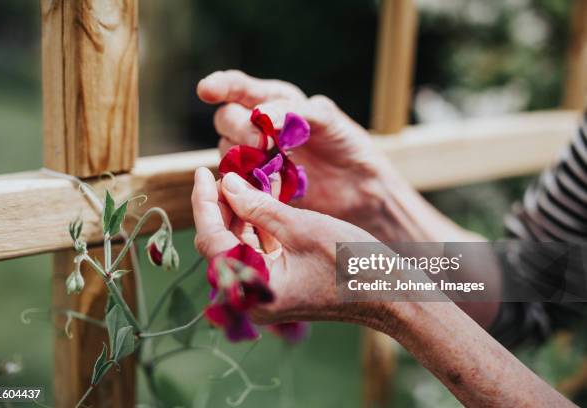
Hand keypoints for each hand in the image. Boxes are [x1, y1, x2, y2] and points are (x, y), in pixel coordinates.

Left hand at [191, 167, 398, 327]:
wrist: (387, 292)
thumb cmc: (349, 261)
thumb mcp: (300, 227)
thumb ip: (258, 206)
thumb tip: (225, 182)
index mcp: (254, 289)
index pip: (211, 240)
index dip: (204, 203)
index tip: (202, 172)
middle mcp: (251, 296)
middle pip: (219, 243)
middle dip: (220, 206)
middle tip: (227, 172)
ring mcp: (264, 291)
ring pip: (235, 244)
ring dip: (238, 213)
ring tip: (244, 181)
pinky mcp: (277, 283)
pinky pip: (254, 250)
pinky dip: (254, 225)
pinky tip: (259, 199)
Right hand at [197, 70, 398, 225]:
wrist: (359, 187)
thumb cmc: (346, 145)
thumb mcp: (327, 119)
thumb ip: (293, 111)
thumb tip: (260, 113)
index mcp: (276, 100)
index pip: (238, 87)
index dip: (220, 85)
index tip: (206, 90)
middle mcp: (260, 125)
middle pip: (226, 119)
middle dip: (240, 129)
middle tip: (264, 144)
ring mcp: (256, 155)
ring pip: (227, 150)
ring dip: (245, 158)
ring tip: (276, 169)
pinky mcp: (257, 183)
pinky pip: (236, 179)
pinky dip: (247, 182)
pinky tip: (269, 186)